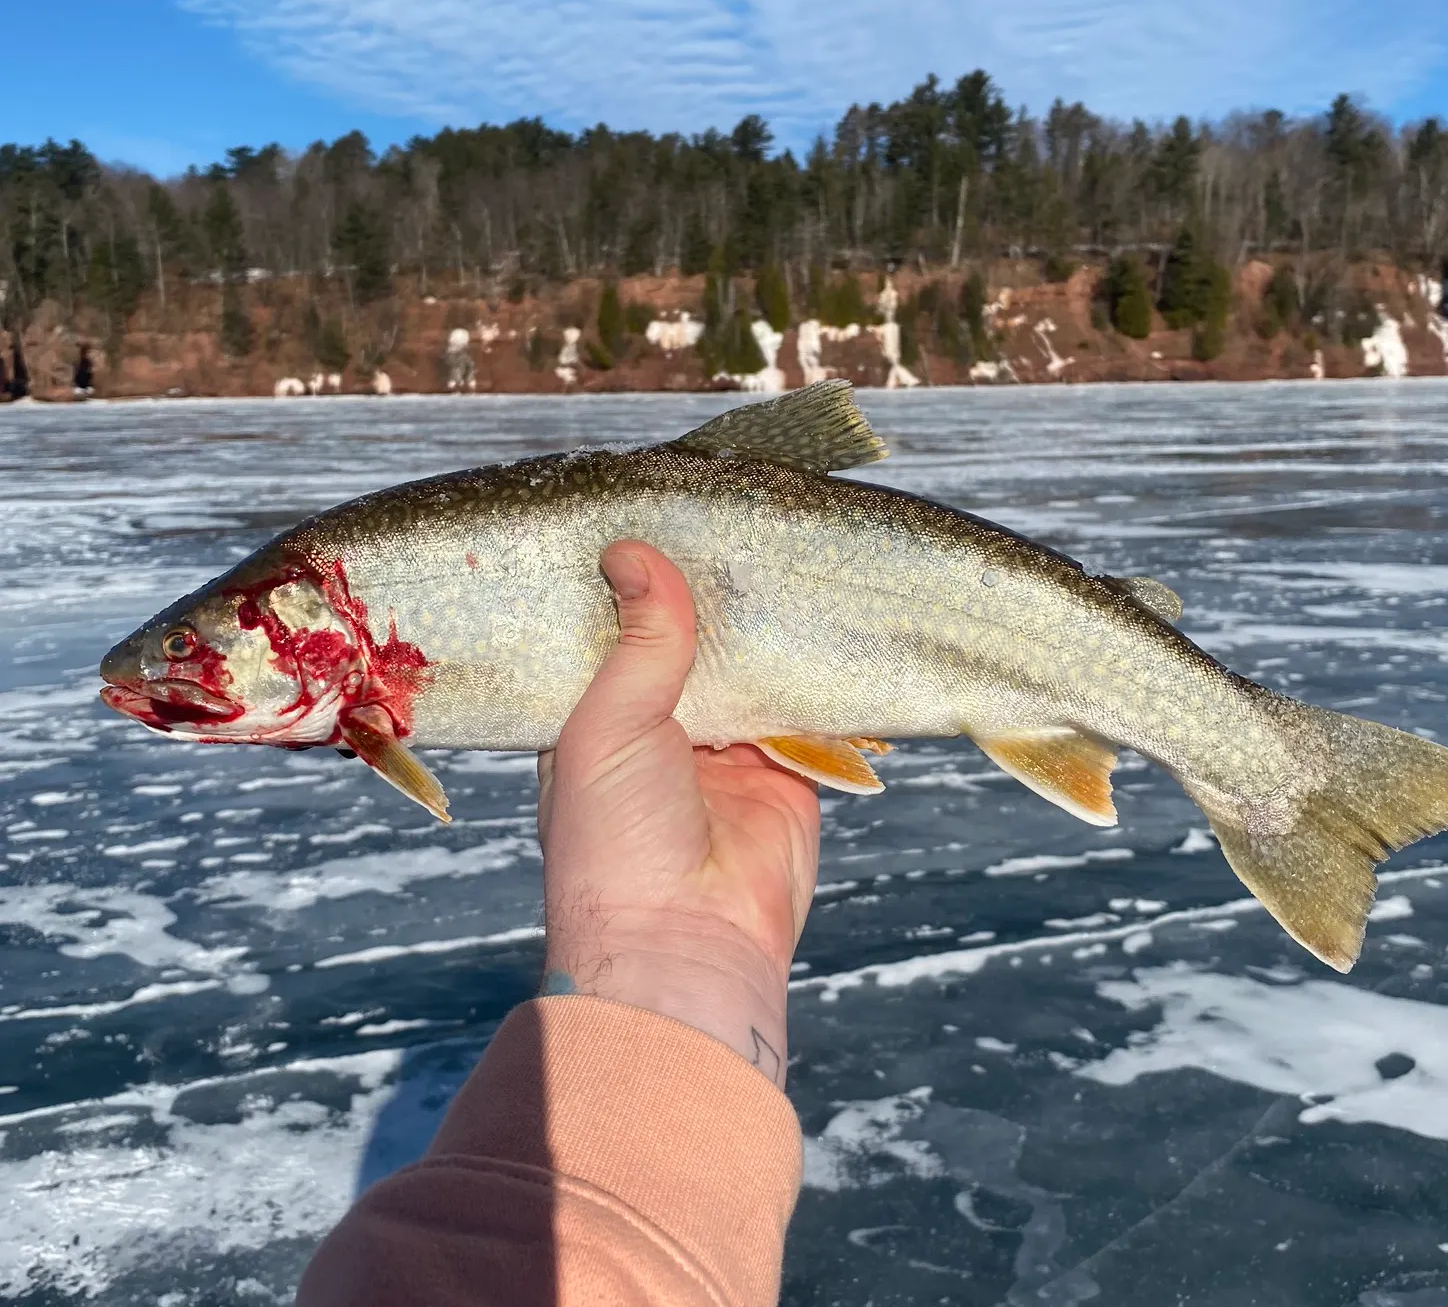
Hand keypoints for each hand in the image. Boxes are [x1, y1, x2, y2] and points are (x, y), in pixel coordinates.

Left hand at [536, 541, 820, 1086]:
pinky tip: (830, 626)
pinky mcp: (786, 773)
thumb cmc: (616, 843)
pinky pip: (809, 714)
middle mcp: (661, 732)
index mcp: (598, 719)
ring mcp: (726, 752)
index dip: (639, 585)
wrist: (685, 946)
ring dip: (768, 634)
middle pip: (693, 646)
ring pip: (752, 672)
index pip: (620, 634)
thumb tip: (635, 553)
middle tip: (737, 530)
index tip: (660, 520)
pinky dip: (821, 679)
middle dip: (713, 601)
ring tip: (787, 562)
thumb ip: (640, 641)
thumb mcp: (609, 724)